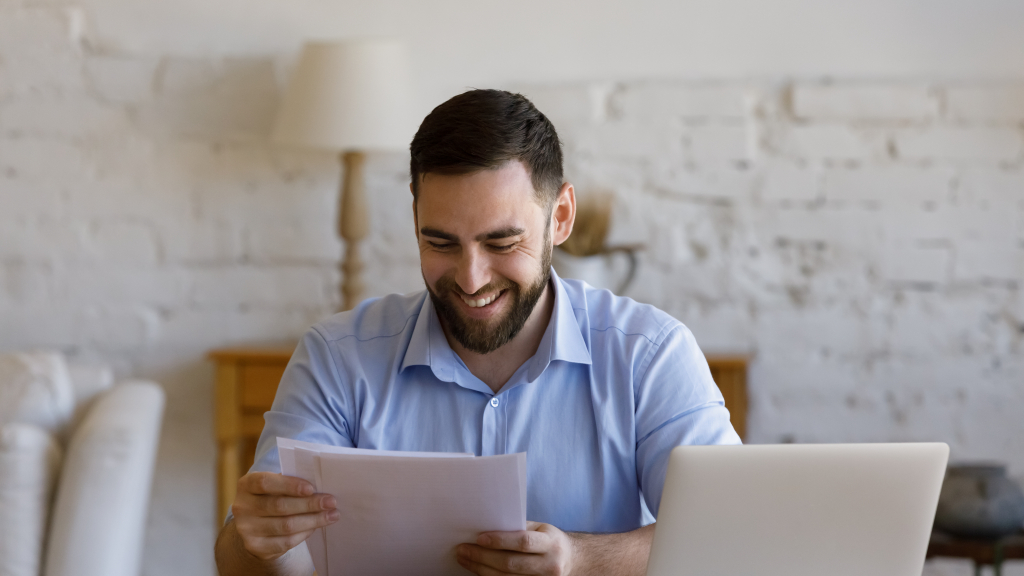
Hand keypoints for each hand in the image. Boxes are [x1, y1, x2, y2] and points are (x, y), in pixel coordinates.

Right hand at [230, 472, 339, 560]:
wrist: (254, 524)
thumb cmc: (271, 496)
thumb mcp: (274, 485)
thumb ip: (290, 483)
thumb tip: (320, 487)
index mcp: (246, 484)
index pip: (266, 483)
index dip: (289, 485)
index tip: (311, 488)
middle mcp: (242, 507)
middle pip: (279, 506)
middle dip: (309, 504)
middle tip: (331, 502)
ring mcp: (246, 529)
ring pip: (285, 526)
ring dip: (313, 520)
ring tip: (331, 515)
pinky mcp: (255, 546)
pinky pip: (285, 542)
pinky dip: (304, 533)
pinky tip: (316, 527)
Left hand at [456, 521, 575, 575]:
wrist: (572, 561)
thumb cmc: (550, 541)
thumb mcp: (541, 529)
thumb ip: (519, 528)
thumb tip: (488, 524)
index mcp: (551, 544)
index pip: (523, 542)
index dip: (500, 540)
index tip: (479, 538)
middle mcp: (550, 565)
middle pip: (511, 563)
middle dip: (483, 557)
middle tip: (463, 550)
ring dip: (481, 570)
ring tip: (465, 560)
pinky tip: (478, 571)